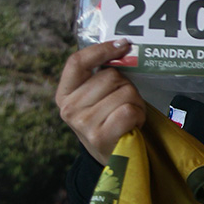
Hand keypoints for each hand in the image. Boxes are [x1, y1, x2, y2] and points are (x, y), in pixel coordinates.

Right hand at [55, 40, 145, 164]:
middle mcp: (69, 108)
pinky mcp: (99, 136)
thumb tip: (123, 46)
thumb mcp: (96, 99)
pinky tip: (132, 125)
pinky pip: (130, 110)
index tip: (123, 44)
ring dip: (136, 103)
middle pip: (112, 76)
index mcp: (65, 94)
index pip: (77, 62)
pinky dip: (139, 116)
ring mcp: (83, 122)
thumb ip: (101, 76)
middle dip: (128, 86)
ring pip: (125, 92)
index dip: (101, 49)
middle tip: (127, 103)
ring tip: (129, 116)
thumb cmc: (108, 122)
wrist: (113, 159)